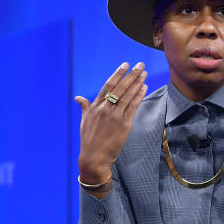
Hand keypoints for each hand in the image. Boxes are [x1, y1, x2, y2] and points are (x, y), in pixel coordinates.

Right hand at [76, 62, 147, 185]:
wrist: (94, 157)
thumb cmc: (89, 140)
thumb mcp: (84, 121)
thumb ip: (85, 107)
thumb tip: (78, 97)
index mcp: (95, 107)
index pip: (108, 86)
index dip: (117, 74)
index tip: (125, 65)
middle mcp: (105, 109)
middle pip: (120, 88)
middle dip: (131, 75)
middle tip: (140, 65)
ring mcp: (115, 116)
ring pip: (128, 96)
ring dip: (137, 83)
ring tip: (144, 74)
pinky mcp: (124, 125)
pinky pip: (133, 107)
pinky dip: (139, 97)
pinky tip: (144, 88)